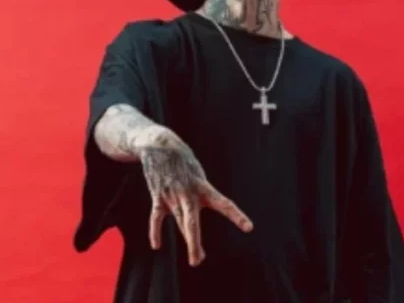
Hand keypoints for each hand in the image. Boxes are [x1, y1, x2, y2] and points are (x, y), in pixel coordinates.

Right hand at [136, 127, 253, 266]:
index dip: (236, 216)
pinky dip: (155, 231)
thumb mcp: (198, 171)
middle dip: (194, 242)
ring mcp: (171, 196)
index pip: (223, 203)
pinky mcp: (158, 196)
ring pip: (178, 223)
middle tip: (199, 260)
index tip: (249, 228)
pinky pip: (156, 218)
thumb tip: (194, 214)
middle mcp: (188, 194)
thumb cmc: (183, 159)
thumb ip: (200, 193)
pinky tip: (157, 245)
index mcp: (202, 186)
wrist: (158, 144)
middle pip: (191, 223)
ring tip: (196, 259)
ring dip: (189, 241)